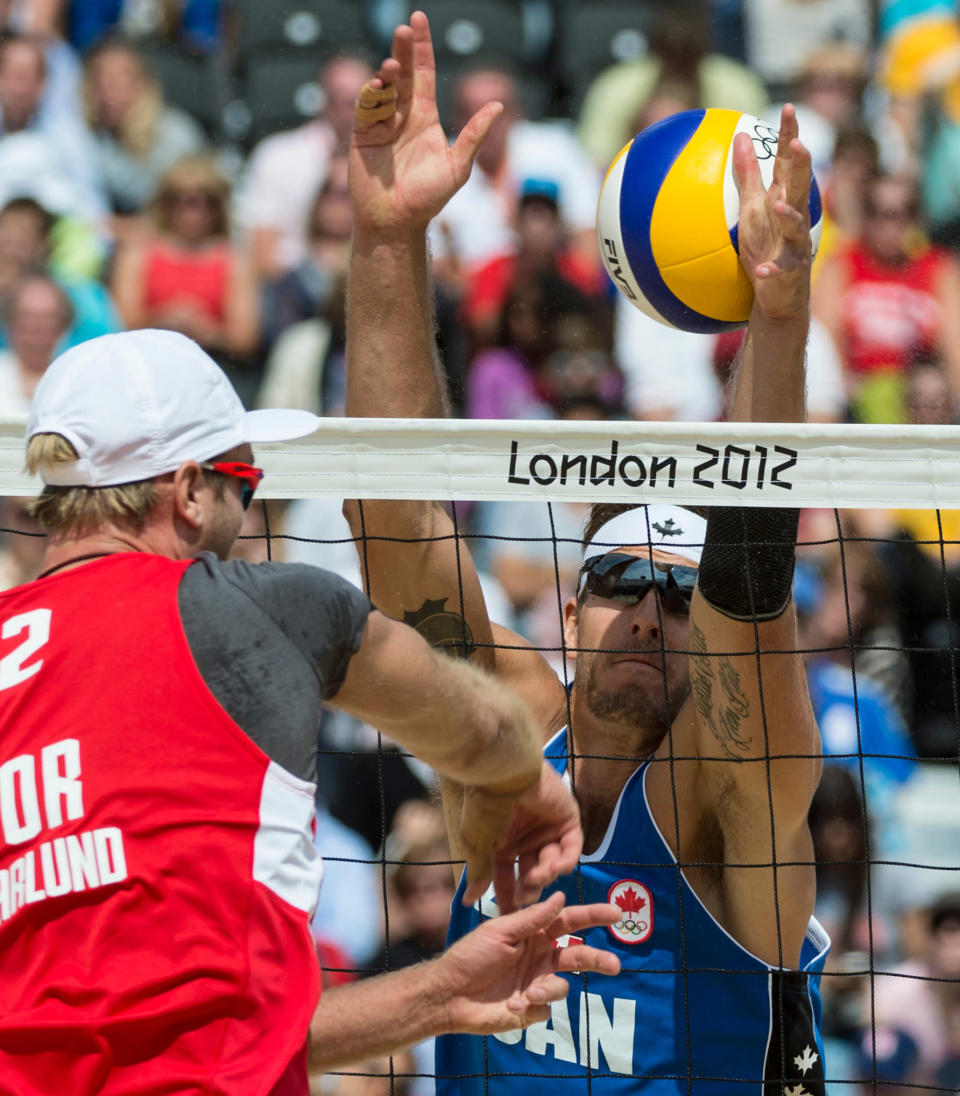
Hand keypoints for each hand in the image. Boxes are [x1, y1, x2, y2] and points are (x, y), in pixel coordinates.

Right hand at [349, 10, 501, 230]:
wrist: (396, 222)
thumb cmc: (428, 199)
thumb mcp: (457, 167)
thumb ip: (474, 135)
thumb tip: (498, 106)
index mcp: (425, 117)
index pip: (423, 73)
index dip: (421, 48)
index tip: (418, 20)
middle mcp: (402, 115)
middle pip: (401, 74)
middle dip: (402, 51)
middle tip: (404, 29)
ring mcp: (380, 124)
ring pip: (382, 88)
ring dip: (387, 75)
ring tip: (392, 67)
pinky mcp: (361, 135)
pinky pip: (365, 108)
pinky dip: (370, 95)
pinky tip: (378, 87)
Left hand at [433, 892, 620, 1034]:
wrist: (449, 994)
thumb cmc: (470, 956)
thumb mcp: (499, 931)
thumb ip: (532, 918)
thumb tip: (562, 897)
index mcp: (534, 933)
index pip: (569, 922)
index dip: (593, 917)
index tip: (617, 914)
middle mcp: (540, 956)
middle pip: (578, 956)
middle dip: (597, 959)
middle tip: (614, 965)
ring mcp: (537, 983)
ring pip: (563, 985)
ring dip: (549, 988)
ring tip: (530, 993)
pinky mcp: (531, 1010)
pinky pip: (545, 1008)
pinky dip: (531, 1005)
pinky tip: (510, 1004)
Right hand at [459, 762, 582, 913]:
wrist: (503, 774)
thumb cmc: (485, 808)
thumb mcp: (478, 844)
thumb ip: (480, 873)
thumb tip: (469, 901)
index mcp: (502, 841)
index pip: (506, 875)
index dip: (506, 895)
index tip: (505, 914)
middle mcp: (526, 837)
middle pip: (531, 873)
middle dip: (528, 889)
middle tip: (524, 901)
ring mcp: (548, 829)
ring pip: (552, 864)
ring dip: (544, 876)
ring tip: (534, 877)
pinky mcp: (567, 820)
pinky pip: (571, 849)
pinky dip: (563, 862)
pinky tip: (552, 867)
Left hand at [733, 103, 812, 321]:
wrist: (778, 293)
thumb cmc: (764, 245)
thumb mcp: (751, 208)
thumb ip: (747, 174)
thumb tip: (740, 137)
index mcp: (784, 197)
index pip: (788, 162)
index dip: (790, 135)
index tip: (788, 107)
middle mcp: (794, 215)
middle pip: (800, 186)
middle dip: (801, 165)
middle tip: (797, 144)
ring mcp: (796, 243)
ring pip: (796, 225)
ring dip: (788, 214)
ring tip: (776, 204)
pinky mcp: (791, 270)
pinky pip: (781, 269)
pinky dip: (771, 269)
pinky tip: (761, 270)